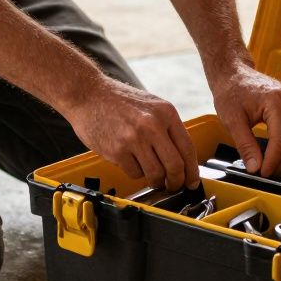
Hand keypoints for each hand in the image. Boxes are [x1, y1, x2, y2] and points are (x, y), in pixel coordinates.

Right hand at [64, 77, 199, 190]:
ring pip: (155, 174)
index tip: (192, 181)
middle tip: (174, 186)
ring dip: (155, 181)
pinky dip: (135, 173)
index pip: (188, 148)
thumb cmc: (118, 100)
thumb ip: (167, 127)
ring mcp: (134, 139)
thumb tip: (182, 157)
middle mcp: (152, 125)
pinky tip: (130, 161)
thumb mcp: (151, 105)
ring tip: (151, 175)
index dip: (192, 171)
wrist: (88, 94)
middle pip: (175, 166)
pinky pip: (135, 173)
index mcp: (165, 113)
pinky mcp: (117, 151)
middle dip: (176, 182)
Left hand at [210, 59, 280, 176]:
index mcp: (276, 101)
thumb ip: (245, 145)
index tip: (263, 173)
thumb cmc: (231, 90)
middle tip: (269, 172)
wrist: (233, 73)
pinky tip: (276, 154)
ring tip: (272, 165)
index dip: (273, 160)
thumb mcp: (232, 120)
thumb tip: (255, 167)